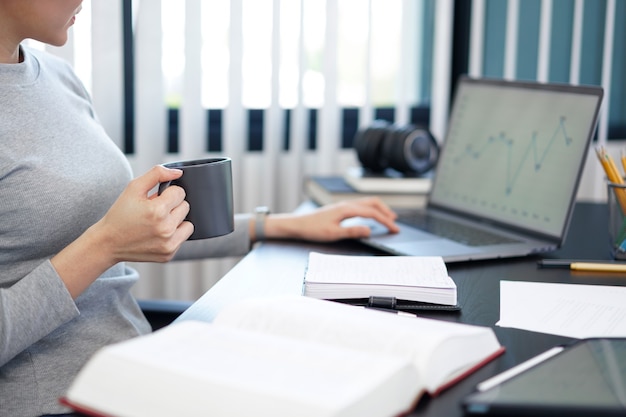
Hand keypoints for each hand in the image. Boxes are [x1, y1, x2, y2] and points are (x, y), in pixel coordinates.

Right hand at [95, 165, 193, 262]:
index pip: (180, 192)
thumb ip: (157, 174)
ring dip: (176, 220)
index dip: (167, 193)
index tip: (156, 198)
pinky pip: (183, 237)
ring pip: (188, 223)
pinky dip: (174, 234)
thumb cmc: (120, 214)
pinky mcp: (169, 254)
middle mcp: (166, 229)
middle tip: (155, 210)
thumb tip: (178, 173)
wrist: (108, 242)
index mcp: (157, 211)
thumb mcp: (133, 188)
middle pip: (185, 207)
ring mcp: (168, 244)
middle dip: (172, 205)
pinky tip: (158, 233)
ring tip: (158, 221)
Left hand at [264, 197, 399, 241]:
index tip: (395, 229)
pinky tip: (370, 217)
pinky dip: (370, 209)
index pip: (372, 213)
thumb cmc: (313, 229)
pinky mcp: (340, 209)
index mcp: (346, 209)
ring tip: (387, 218)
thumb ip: (352, 232)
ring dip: (379, 209)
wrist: (298, 225)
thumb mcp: (333, 234)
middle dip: (386, 211)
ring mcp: (343, 205)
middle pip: (372, 203)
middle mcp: (346, 204)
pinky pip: (360, 205)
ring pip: (366, 202)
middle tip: (395, 222)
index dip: (386, 221)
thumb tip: (369, 230)